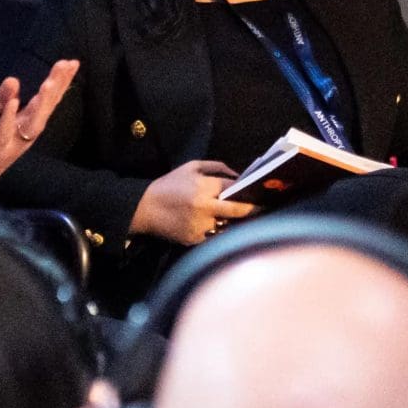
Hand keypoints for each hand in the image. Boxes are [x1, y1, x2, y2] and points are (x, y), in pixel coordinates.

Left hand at [0, 60, 79, 209]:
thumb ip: (4, 100)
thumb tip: (14, 80)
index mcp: (28, 124)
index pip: (48, 100)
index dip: (61, 83)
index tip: (72, 62)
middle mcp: (26, 134)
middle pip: (46, 109)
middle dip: (57, 87)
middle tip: (67, 66)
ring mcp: (12, 142)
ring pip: (32, 122)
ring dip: (41, 104)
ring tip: (49, 83)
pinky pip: (4, 131)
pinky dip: (10, 117)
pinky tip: (16, 102)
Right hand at [131, 159, 256, 246]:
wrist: (143, 209)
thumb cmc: (169, 185)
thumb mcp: (191, 167)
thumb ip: (217, 167)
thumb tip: (240, 175)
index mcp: (203, 188)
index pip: (234, 189)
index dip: (249, 190)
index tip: (262, 192)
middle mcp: (204, 209)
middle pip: (238, 211)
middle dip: (253, 209)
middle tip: (264, 208)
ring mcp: (200, 226)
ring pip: (228, 225)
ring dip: (236, 221)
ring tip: (245, 217)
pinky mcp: (194, 240)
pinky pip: (215, 235)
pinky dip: (220, 230)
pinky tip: (222, 225)